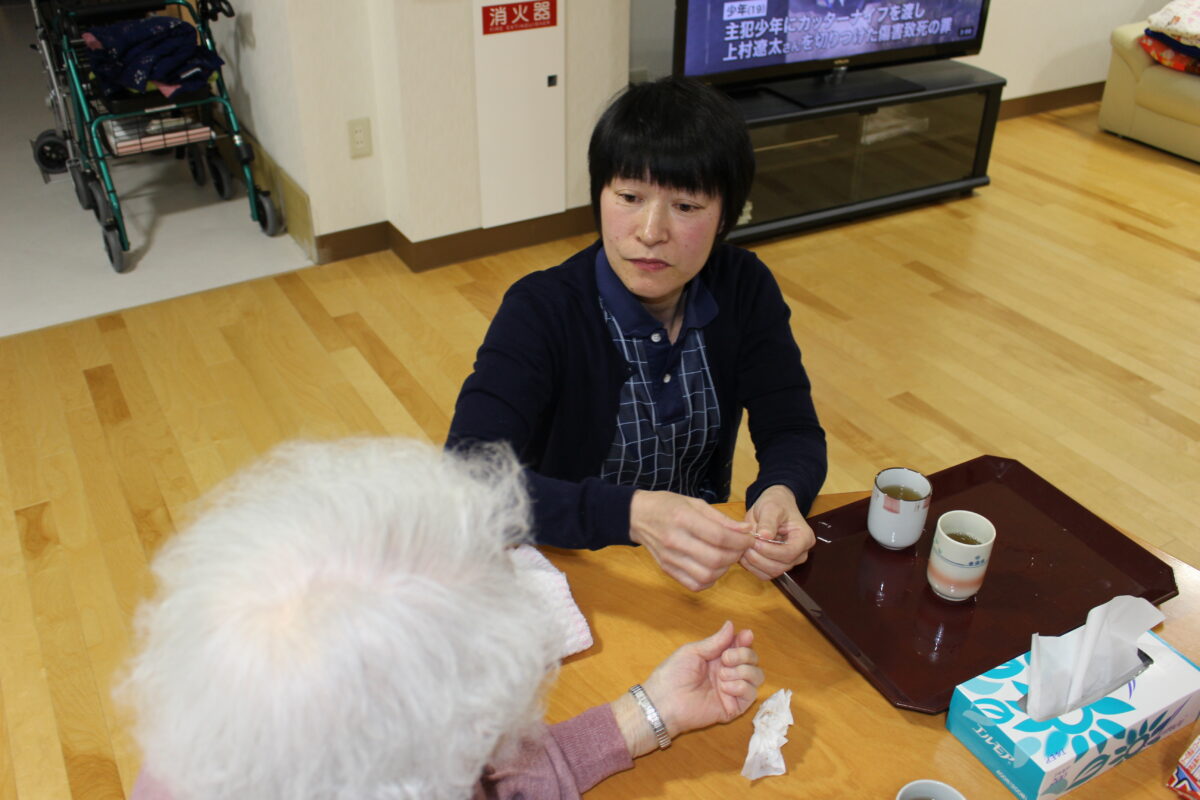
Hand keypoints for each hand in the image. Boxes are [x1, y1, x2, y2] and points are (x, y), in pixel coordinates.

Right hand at [629, 490, 752, 590]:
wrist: (637, 516)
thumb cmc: (667, 505)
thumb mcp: (695, 503)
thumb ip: (721, 519)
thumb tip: (746, 530)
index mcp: (683, 519)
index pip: (719, 537)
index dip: (740, 541)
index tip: (748, 539)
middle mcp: (675, 540)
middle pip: (715, 559)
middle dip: (735, 555)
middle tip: (740, 548)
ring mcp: (669, 558)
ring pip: (707, 575)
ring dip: (724, 569)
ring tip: (726, 557)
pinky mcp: (667, 569)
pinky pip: (695, 584)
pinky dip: (710, 580)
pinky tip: (712, 567)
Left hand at [644, 621, 762, 739]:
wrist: (665, 701)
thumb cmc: (673, 674)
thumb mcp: (693, 651)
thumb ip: (715, 641)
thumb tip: (731, 625)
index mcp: (717, 658)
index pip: (740, 647)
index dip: (746, 640)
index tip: (746, 635)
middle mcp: (728, 673)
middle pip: (752, 659)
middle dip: (744, 654)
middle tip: (725, 658)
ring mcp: (732, 690)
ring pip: (757, 676)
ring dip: (743, 671)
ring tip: (722, 675)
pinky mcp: (734, 707)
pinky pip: (751, 693)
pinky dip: (741, 686)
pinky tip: (725, 687)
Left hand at [741, 485, 816, 579]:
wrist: (773, 506)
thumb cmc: (776, 504)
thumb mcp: (771, 507)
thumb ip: (768, 521)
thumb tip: (764, 535)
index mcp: (804, 538)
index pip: (789, 553)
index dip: (770, 551)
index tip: (755, 541)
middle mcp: (800, 554)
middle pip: (780, 567)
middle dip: (759, 558)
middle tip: (745, 545)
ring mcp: (789, 562)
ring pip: (771, 573)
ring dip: (753, 563)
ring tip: (743, 548)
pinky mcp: (776, 566)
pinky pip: (764, 574)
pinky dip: (751, 567)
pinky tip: (744, 554)